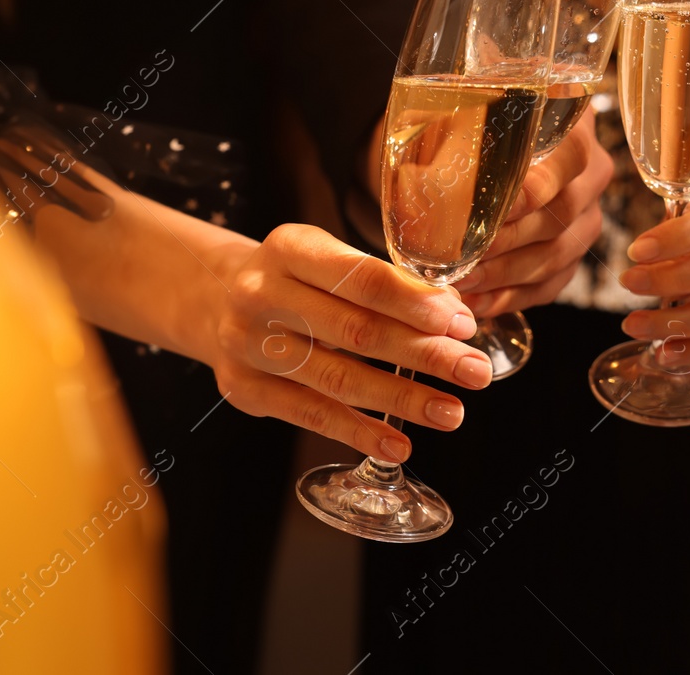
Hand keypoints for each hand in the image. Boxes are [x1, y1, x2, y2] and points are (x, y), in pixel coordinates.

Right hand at [208, 223, 495, 462]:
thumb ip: (383, 282)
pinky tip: (400, 442)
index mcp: (289, 247)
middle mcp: (262, 293)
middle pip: (355, 330)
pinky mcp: (244, 389)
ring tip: (451, 412)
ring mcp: (248, 344)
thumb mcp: (328, 259)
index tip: (463, 323)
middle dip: (424, 354)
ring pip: (337, 378)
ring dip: (402, 399)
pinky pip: (311, 415)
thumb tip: (454, 314)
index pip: (361, 277)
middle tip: (474, 372)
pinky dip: (360, 432)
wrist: (215, 299)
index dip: (416, 302)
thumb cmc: (295, 278)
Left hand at [454, 114, 612, 316]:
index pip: (572, 157)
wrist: (486, 143)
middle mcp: (592, 174)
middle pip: (564, 213)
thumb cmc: (471, 123)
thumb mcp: (465, 113)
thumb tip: (428, 178)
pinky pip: (551, 284)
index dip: (536, 187)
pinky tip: (476, 302)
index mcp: (576, 126)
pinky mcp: (575, 254)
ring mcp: (588, 217)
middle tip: (464, 255)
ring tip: (462, 282)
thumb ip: (459, 131)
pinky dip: (511, 297)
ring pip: (557, 255)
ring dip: (506, 274)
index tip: (493, 208)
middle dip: (509, 241)